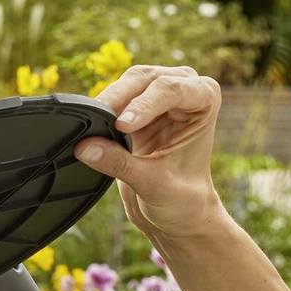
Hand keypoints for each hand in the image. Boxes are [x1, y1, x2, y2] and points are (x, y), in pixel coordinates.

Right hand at [76, 62, 225, 238]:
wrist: (177, 211)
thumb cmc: (182, 198)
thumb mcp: (153, 184)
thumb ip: (120, 164)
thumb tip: (85, 147)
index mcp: (205, 99)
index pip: (172, 90)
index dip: (144, 104)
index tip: (122, 126)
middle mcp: (185, 87)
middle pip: (146, 79)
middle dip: (121, 97)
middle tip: (97, 116)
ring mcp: (159, 93)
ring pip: (127, 83)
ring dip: (109, 101)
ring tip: (93, 121)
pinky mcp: (136, 104)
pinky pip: (114, 98)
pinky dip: (102, 109)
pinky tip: (92, 124)